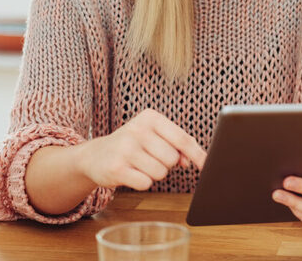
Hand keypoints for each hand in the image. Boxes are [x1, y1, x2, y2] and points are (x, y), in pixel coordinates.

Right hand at [76, 108, 206, 190]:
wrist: (95, 155)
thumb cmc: (133, 144)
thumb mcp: (154, 135)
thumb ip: (176, 144)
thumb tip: (191, 160)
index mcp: (150, 117)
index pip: (182, 138)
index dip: (197, 154)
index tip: (207, 165)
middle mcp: (137, 129)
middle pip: (172, 159)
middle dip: (165, 163)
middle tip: (150, 157)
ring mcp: (125, 148)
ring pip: (160, 172)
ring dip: (153, 173)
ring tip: (139, 164)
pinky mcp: (116, 168)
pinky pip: (145, 183)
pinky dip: (142, 182)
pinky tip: (131, 172)